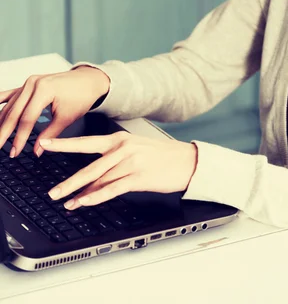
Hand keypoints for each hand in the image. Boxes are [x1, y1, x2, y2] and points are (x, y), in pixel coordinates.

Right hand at [0, 66, 109, 157]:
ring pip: (10, 105)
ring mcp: (28, 82)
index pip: (27, 119)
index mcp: (43, 90)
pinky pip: (10, 95)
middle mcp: (32, 84)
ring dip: (1, 122)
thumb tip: (36, 152)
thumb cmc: (81, 97)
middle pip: (13, 112)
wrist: (89, 80)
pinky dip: (0, 104)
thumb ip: (50, 135)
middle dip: (4, 133)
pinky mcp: (28, 84)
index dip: (20, 138)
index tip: (14, 153)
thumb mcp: (67, 117)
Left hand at [40, 132, 197, 209]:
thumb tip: (93, 175)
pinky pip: (113, 189)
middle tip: (52, 191)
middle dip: (68, 180)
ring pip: (98, 179)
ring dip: (80, 193)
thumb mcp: (136, 148)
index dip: (64, 144)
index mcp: (120, 139)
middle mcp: (123, 148)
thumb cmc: (162, 156)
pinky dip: (97, 197)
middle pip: (89, 165)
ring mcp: (131, 162)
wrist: (187, 160)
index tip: (46, 143)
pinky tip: (86, 203)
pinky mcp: (139, 177)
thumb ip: (114, 157)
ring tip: (66, 202)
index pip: (86, 141)